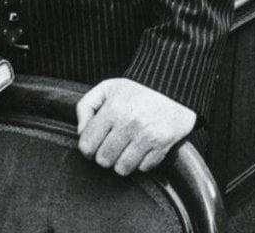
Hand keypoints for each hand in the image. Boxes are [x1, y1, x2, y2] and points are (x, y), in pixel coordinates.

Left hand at [75, 78, 195, 175]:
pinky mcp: (163, 143)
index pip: (87, 146)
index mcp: (113, 109)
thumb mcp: (107, 88)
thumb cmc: (138, 89)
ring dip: (123, 162)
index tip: (95, 143)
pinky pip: (144, 168)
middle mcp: (130, 123)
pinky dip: (142, 162)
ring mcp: (147, 135)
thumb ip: (86, 106)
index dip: (88, 148)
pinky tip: (144, 148)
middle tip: (113, 145)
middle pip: (103, 160)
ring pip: (122, 168)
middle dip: (105, 155)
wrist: (174, 85)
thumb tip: (81, 132)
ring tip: (127, 149)